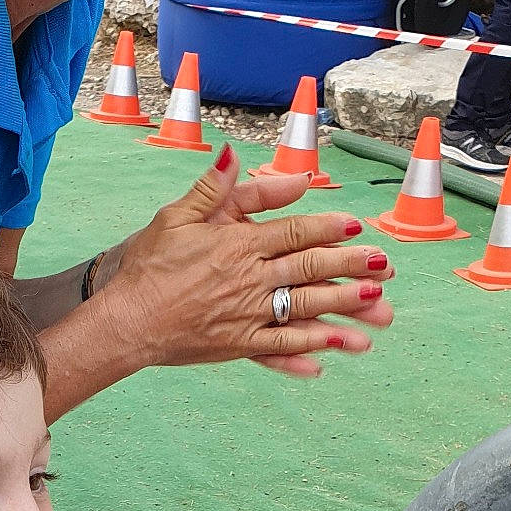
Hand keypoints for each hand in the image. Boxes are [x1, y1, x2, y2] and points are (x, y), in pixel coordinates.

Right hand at [98, 147, 394, 381]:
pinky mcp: (237, 346)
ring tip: (376, 310)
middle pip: (308, 270)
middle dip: (349, 266)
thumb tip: (235, 155)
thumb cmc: (150, 266)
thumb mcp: (177, 217)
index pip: (292, 233)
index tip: (355, 225)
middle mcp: (247, 281)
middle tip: (382, 265)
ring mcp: (245, 316)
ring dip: (342, 309)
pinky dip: (305, 352)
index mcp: (237, 246)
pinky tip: (331, 356)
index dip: (326, 228)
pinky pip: (279, 349)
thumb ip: (213, 188)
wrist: (127, 320)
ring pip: (303, 310)